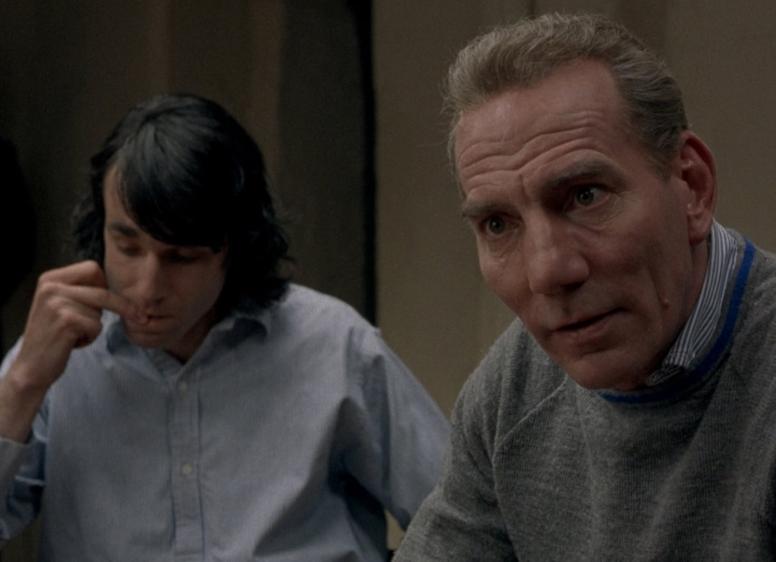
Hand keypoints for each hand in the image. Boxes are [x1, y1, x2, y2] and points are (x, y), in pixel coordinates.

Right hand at [11, 260, 142, 393]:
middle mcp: (51, 287)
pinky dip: (91, 337)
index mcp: (50, 278)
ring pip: (100, 311)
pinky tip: (72, 342)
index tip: (113, 300)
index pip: (92, 268)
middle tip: (141, 317)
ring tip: (74, 334)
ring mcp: (57, 303)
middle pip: (103, 290)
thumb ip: (81, 291)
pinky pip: (96, 326)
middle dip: (122, 306)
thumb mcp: (60, 304)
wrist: (31, 366)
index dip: (105, 285)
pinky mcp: (66, 321)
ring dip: (94, 326)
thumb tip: (120, 286)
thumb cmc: (52, 335)